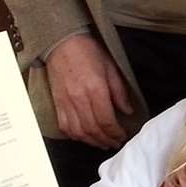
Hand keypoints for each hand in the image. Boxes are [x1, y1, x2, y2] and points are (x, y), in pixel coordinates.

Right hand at [45, 34, 135, 148]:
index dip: (116, 132)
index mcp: (95, 88)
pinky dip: (76, 136)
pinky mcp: (58, 103)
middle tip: (115, 143)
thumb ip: (119, 91)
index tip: (123, 135)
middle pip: (93, 129)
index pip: (106, 120)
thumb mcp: (111, 67)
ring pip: (79, 132)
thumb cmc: (88, 52)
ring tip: (103, 143)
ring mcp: (66, 102)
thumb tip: (127, 111)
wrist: (62, 43)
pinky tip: (85, 137)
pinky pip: (65, 126)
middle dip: (106, 140)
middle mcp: (79, 98)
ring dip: (92, 142)